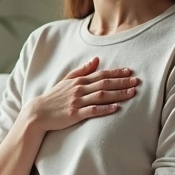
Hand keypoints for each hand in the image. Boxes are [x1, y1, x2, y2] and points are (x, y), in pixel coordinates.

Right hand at [21, 57, 138, 132]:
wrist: (38, 113)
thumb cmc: (53, 97)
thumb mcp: (66, 80)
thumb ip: (82, 70)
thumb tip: (96, 59)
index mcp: (78, 81)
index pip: (101, 74)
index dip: (116, 73)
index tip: (130, 72)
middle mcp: (79, 89)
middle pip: (104, 83)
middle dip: (122, 82)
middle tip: (137, 81)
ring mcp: (77, 102)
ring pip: (101, 96)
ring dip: (118, 94)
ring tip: (132, 93)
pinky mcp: (75, 114)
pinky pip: (92, 111)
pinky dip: (105, 109)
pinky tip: (116, 108)